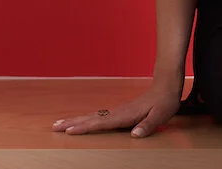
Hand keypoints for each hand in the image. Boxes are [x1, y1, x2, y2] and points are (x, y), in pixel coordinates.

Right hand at [51, 77, 183, 137]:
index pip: (102, 122)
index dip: (86, 127)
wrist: (167, 85)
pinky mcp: (120, 112)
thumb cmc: (164, 101)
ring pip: (93, 116)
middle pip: (91, 118)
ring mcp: (118, 111)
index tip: (70, 131)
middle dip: (72, 122)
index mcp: (126, 115)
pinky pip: (99, 117)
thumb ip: (148, 126)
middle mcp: (118, 112)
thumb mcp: (161, 115)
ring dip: (76, 120)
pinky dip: (87, 120)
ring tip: (60, 124)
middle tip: (54, 126)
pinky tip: (81, 122)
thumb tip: (134, 135)